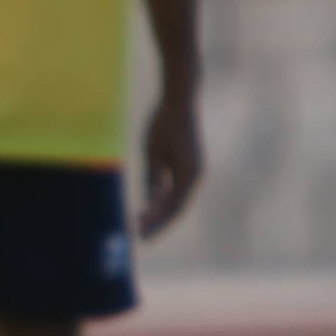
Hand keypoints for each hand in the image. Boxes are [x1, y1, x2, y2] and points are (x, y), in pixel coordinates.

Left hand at [138, 86, 203, 237]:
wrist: (180, 100)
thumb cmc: (163, 125)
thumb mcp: (152, 153)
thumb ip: (153, 179)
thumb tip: (151, 203)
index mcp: (188, 175)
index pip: (171, 208)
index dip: (156, 223)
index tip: (139, 234)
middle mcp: (195, 175)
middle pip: (176, 207)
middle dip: (158, 222)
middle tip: (140, 235)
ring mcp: (194, 170)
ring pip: (177, 198)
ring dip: (161, 211)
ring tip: (143, 222)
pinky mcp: (190, 163)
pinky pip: (177, 186)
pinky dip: (165, 196)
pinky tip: (152, 202)